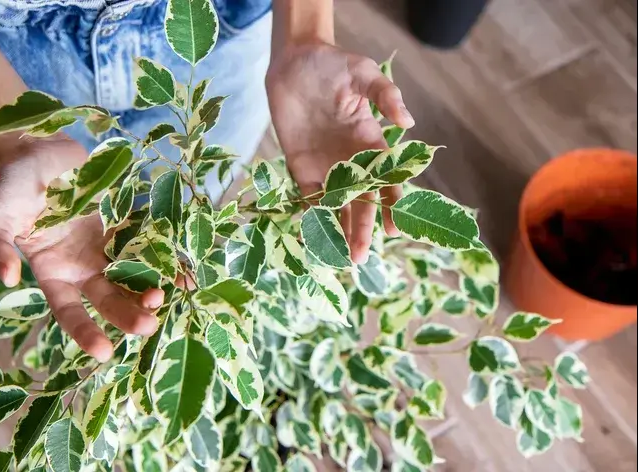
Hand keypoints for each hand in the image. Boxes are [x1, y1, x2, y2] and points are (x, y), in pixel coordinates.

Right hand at [0, 134, 162, 361]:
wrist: (38, 149)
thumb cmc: (11, 186)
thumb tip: (4, 277)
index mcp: (53, 272)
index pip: (69, 310)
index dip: (85, 331)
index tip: (104, 352)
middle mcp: (82, 266)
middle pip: (109, 298)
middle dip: (128, 314)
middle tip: (149, 325)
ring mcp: (106, 246)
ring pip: (132, 276)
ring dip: (150, 289)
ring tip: (167, 297)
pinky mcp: (123, 224)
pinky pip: (146, 244)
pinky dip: (165, 258)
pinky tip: (184, 271)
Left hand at [266, 42, 414, 263]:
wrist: (295, 62)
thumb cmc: (334, 65)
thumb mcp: (364, 73)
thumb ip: (386, 95)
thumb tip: (408, 122)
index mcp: (371, 143)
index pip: (386, 179)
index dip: (392, 205)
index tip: (393, 228)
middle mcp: (351, 160)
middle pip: (360, 201)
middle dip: (361, 228)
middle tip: (360, 257)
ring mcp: (325, 165)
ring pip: (336, 204)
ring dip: (338, 230)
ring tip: (340, 257)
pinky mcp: (301, 166)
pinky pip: (308, 196)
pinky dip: (311, 216)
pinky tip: (314, 238)